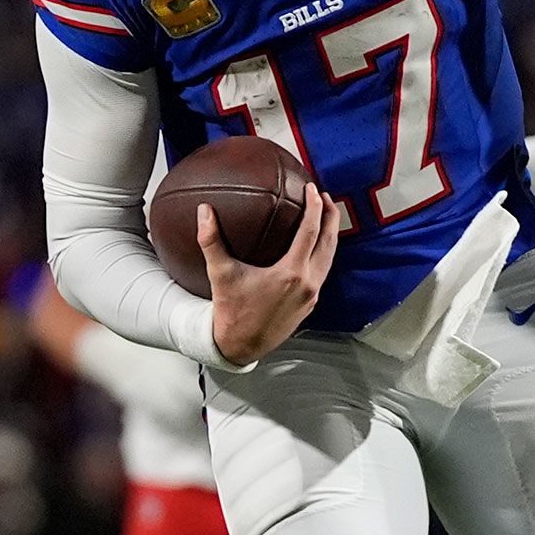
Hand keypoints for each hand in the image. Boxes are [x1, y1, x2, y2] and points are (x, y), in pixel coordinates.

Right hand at [202, 192, 343, 365]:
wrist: (241, 345)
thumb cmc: (231, 311)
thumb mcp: (220, 274)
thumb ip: (211, 240)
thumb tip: (204, 211)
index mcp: (291, 274)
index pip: (310, 232)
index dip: (314, 207)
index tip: (311, 189)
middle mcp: (307, 284)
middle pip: (329, 242)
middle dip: (330, 217)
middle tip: (324, 196)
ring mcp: (311, 295)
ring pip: (329, 258)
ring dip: (330, 235)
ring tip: (325, 217)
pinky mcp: (310, 303)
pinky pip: (322, 272)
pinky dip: (323, 254)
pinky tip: (314, 246)